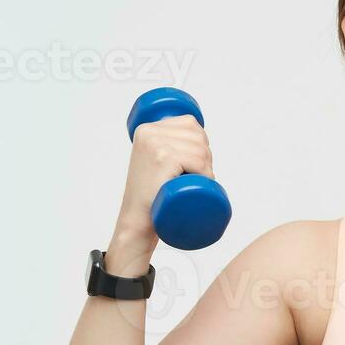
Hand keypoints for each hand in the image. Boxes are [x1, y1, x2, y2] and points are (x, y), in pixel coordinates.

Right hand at [106, 115, 213, 274]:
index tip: (193, 165)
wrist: (138, 220)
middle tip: (194, 178)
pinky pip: (197, 161)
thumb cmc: (152, 195)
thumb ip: (169, 143)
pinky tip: (195, 183)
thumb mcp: (154, 159)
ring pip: (201, 150)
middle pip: (198, 135)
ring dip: (207, 169)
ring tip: (192, 183)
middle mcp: (148, 132)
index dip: (200, 144)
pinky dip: (204, 174)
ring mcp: (154, 144)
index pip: (190, 123)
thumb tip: (197, 132)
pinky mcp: (162, 158)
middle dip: (206, 157)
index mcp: (147, 128)